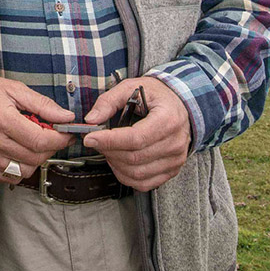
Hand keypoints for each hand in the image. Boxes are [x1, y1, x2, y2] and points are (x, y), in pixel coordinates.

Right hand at [0, 75, 72, 182]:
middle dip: (50, 148)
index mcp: (2, 119)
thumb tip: (66, 117)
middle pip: (34, 157)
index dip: (59, 140)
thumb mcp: (16, 90)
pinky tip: (19, 152)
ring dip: (36, 159)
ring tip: (33, 143)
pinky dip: (20, 168)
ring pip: (24, 171)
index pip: (39, 140)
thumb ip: (43, 105)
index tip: (66, 135)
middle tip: (51, 136)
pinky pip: (9, 177)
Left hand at [82, 76, 191, 191]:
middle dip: (108, 151)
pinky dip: (126, 176)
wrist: (179, 104)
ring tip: (108, 149)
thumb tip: (92, 119)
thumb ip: (109, 101)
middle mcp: (175, 142)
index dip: (110, 141)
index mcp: (168, 119)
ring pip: (137, 174)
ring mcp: (175, 159)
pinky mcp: (171, 170)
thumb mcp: (131, 87)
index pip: (136, 138)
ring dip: (115, 164)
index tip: (90, 138)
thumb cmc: (156, 96)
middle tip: (96, 140)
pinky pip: (144, 183)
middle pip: (134, 158)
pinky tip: (119, 162)